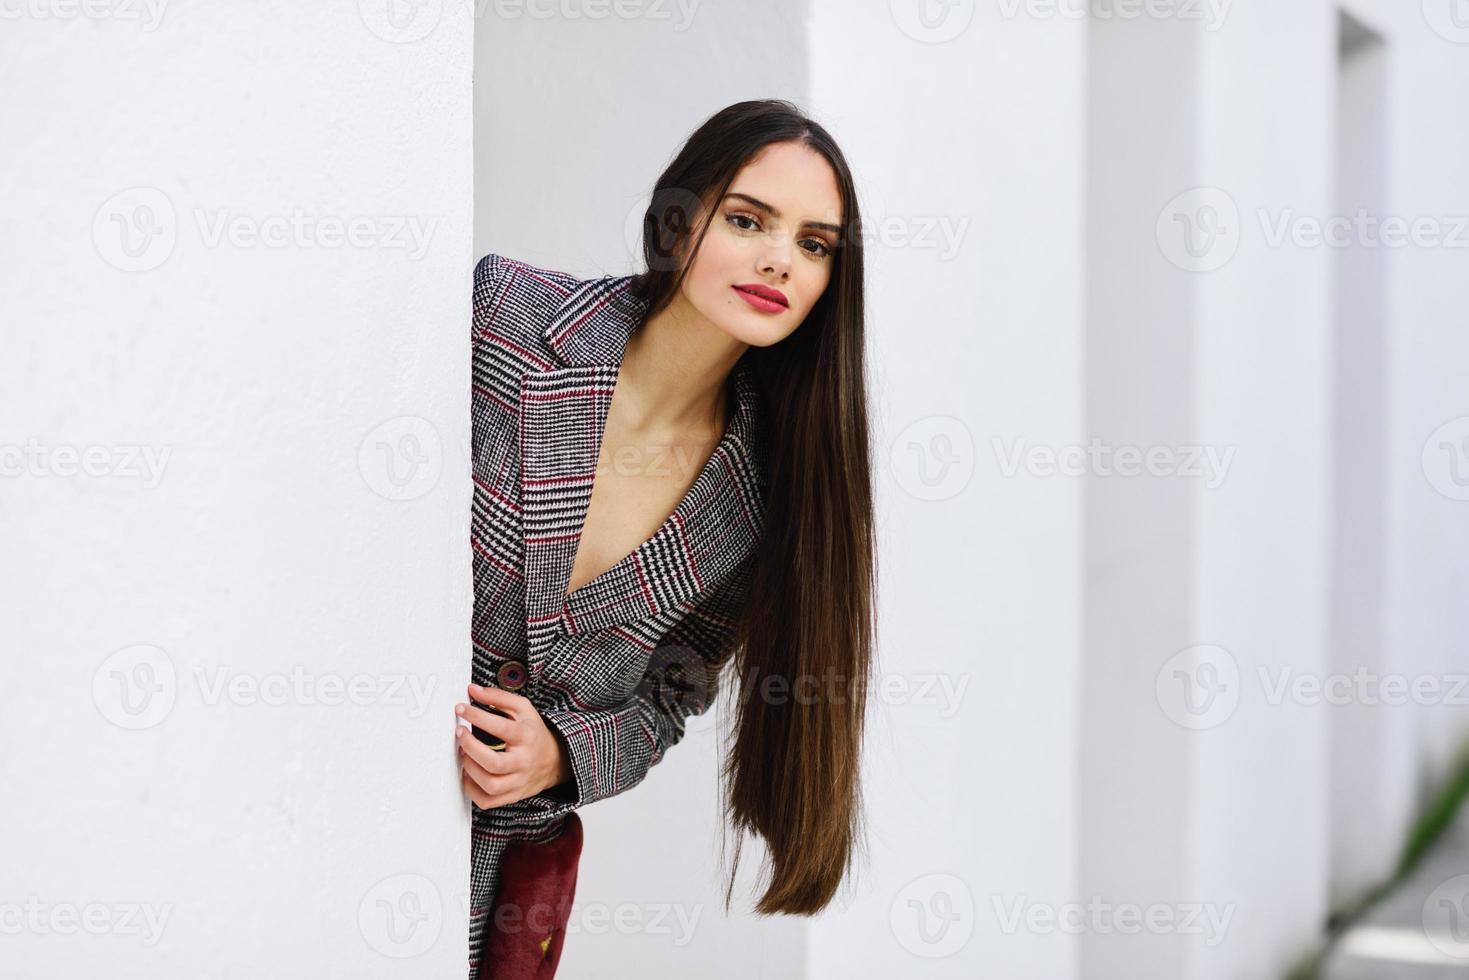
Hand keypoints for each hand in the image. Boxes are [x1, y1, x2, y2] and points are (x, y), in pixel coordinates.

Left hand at [455, 682, 572, 810]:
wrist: (554, 760)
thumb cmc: (532, 732)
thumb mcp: (522, 709)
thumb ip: (498, 697)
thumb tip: (472, 691)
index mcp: (527, 737)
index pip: (502, 729)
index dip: (478, 717)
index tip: (461, 709)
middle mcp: (524, 762)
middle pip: (495, 763)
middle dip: (471, 748)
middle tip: (459, 733)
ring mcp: (518, 782)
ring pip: (491, 785)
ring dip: (470, 769)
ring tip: (463, 754)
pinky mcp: (512, 796)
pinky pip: (488, 801)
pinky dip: (472, 790)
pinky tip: (469, 774)